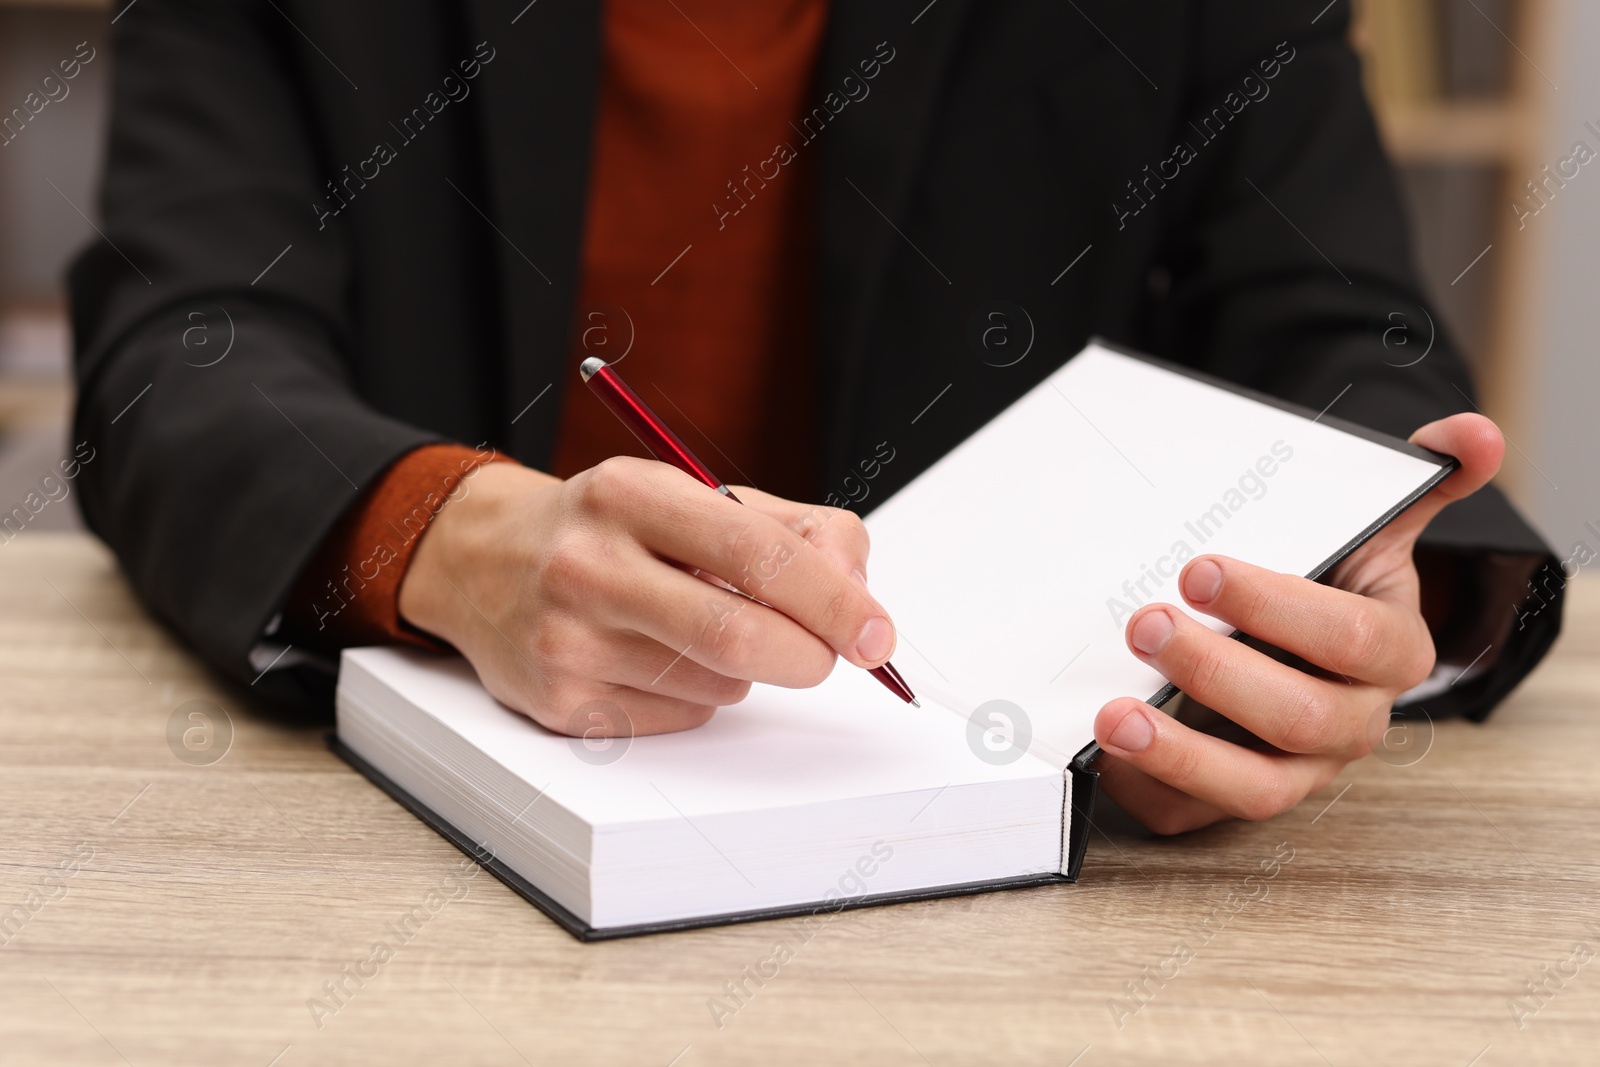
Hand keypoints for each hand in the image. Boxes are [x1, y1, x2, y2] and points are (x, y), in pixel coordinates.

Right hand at [397, 457, 897, 736]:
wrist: (481, 560)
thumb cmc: (610, 528)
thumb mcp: (692, 497)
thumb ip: (791, 529)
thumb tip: (856, 589)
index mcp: (632, 495)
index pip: (758, 553)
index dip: (833, 601)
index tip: (876, 634)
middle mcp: (590, 566)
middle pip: (738, 637)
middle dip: (807, 656)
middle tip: (826, 656)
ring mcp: (567, 640)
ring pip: (717, 686)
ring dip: (743, 671)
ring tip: (698, 629)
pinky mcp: (560, 704)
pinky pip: (678, 720)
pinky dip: (697, 698)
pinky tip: (655, 659)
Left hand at [1092, 413, 1504, 833]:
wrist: (1293, 643)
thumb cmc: (1322, 581)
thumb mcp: (1368, 528)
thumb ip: (1417, 480)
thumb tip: (1474, 434)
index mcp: (1392, 653)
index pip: (1351, 639)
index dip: (1276, 608)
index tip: (1200, 569)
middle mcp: (1351, 723)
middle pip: (1300, 717)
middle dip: (1217, 671)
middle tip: (1144, 624)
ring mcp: (1296, 771)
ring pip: (1254, 788)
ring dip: (1181, 754)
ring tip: (1115, 716)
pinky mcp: (1232, 797)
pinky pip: (1190, 815)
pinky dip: (1146, 787)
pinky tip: (1102, 750)